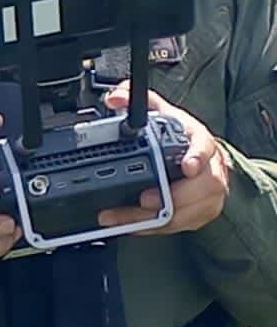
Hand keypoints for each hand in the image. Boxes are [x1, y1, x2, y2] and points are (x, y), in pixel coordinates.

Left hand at [97, 84, 228, 233]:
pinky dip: (154, 227)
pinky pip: (180, 225)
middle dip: (175, 197)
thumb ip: (136, 101)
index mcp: (199, 141)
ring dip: (156, 218)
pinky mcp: (200, 213)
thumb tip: (115, 99)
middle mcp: (210, 169)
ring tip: (124, 218)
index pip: (205, 147)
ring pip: (191, 212)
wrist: (198, 158)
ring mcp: (208, 194)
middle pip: (204, 187)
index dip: (197, 157)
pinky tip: (130, 226)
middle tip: (145, 200)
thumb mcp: (160, 113)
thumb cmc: (179, 136)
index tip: (187, 166)